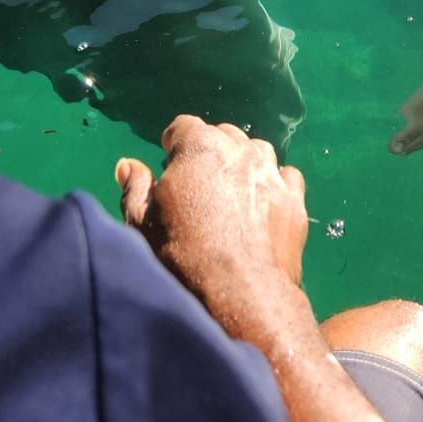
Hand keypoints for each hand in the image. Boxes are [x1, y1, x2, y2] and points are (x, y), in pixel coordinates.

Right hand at [116, 116, 306, 311]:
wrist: (240, 294)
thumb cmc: (182, 256)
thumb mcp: (143, 224)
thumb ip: (135, 188)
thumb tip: (127, 165)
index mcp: (199, 145)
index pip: (182, 127)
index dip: (173, 148)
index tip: (170, 173)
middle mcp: (240, 148)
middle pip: (220, 136)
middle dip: (208, 154)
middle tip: (197, 191)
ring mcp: (271, 171)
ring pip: (256, 152)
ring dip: (242, 165)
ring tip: (230, 199)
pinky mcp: (294, 198)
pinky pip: (284, 177)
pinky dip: (272, 185)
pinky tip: (261, 208)